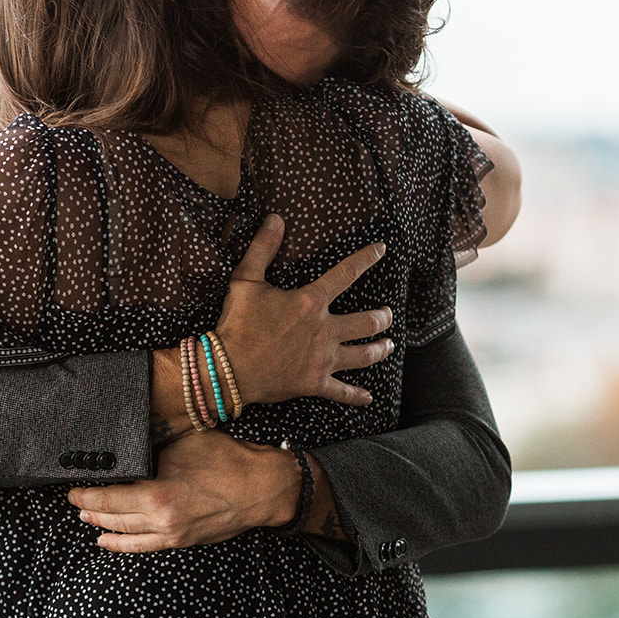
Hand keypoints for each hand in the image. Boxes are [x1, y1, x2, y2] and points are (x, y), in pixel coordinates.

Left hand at [70, 431, 296, 552]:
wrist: (263, 488)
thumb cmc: (228, 461)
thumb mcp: (185, 443)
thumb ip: (154, 446)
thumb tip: (130, 441)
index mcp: (157, 493)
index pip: (109, 496)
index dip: (86, 493)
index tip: (72, 486)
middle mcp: (160, 518)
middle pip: (112, 516)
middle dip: (89, 507)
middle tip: (73, 498)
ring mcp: (171, 533)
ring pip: (125, 533)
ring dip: (102, 525)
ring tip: (85, 517)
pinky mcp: (182, 540)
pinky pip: (143, 546)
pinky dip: (122, 544)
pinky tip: (107, 541)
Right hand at [216, 213, 393, 406]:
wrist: (229, 368)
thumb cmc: (236, 323)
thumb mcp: (246, 280)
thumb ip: (262, 248)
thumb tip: (275, 219)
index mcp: (310, 302)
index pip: (346, 274)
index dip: (366, 259)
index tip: (381, 250)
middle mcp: (324, 330)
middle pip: (366, 322)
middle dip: (382, 317)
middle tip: (388, 314)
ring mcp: (322, 359)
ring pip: (363, 355)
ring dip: (380, 349)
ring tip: (389, 345)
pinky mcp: (315, 383)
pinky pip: (342, 392)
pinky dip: (357, 396)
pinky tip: (369, 398)